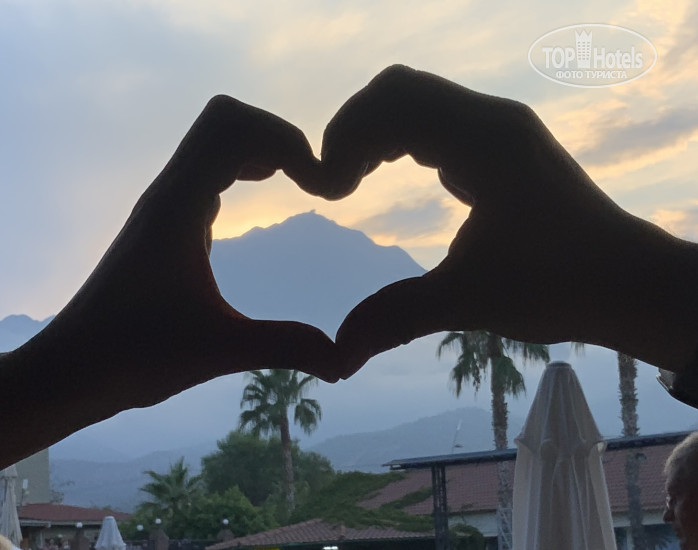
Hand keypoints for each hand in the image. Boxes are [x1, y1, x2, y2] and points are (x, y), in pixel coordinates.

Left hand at [2, 96, 337, 466]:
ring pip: (214, 141)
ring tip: (297, 182)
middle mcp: (170, 193)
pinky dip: (242, 167)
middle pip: (226, 119)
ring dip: (259, 149)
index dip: (287, 142)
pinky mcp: (167, 220)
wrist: (73, 368)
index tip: (321, 188)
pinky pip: (207, 168)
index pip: (234, 126)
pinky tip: (259, 197)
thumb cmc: (133, 355)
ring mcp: (166, 204)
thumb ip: (285, 347)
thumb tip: (347, 360)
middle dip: (278, 137)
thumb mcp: (218, 351)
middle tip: (312, 180)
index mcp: (179, 206)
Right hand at [318, 65, 697, 375]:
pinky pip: (439, 119)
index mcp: (484, 142)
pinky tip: (393, 175)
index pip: (390, 105)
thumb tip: (337, 355)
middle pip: (397, 90)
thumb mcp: (468, 301)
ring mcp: (501, 129)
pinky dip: (403, 139)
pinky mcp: (504, 144)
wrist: (629, 282)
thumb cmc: (559, 287)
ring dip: (377, 133)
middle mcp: (493, 121)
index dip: (345, 140)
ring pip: (418, 100)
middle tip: (337, 185)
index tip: (332, 193)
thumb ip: (395, 318)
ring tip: (355, 181)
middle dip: (353, 131)